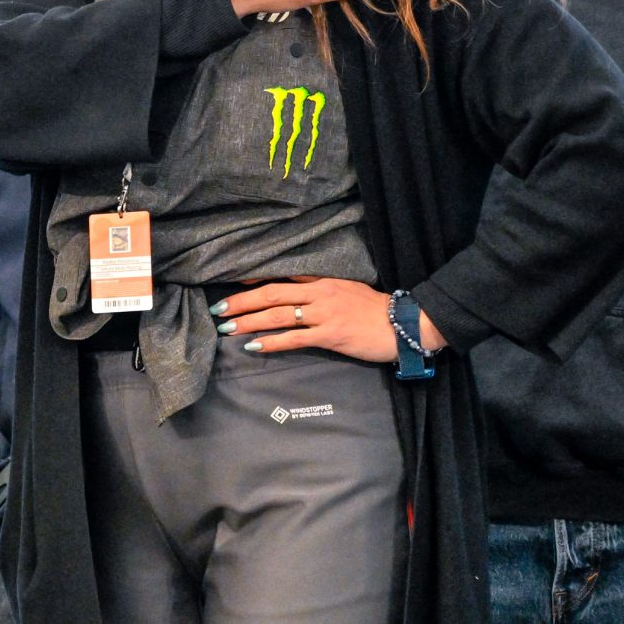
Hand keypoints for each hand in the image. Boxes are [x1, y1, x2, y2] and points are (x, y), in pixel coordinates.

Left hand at [213, 277, 445, 364]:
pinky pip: (295, 339)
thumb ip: (319, 286)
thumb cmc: (374, 309)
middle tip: (218, 309)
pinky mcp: (330, 335)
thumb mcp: (346, 288)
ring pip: (278, 316)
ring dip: (249, 322)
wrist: (404, 325)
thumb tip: (292, 287)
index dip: (254, 282)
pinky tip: (253, 346)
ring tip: (227, 328)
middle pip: (272, 295)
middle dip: (242, 302)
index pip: (281, 277)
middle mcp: (319, 294)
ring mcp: (324, 314)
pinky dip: (271, 342)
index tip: (232, 286)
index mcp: (322, 281)